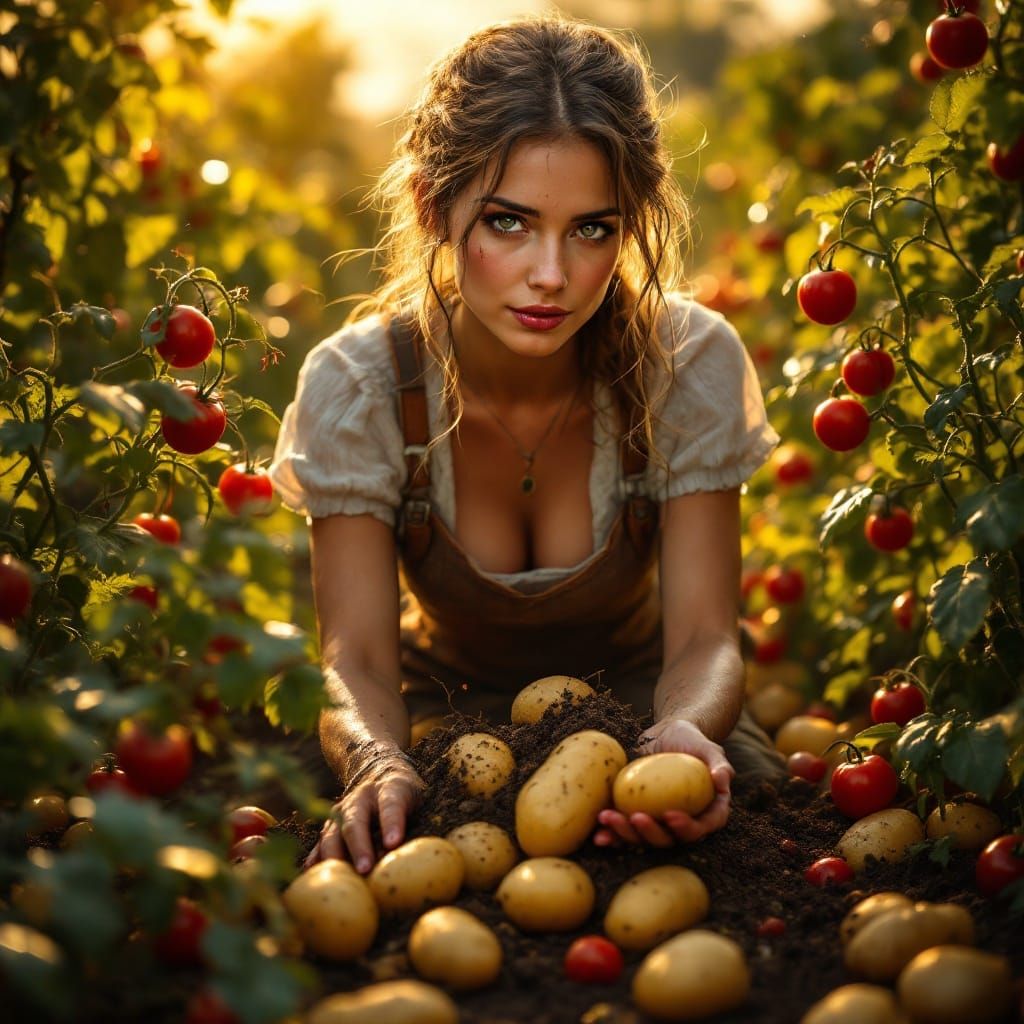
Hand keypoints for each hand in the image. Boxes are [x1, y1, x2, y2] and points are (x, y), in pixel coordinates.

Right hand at [304, 748, 425, 873]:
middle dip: (359, 846)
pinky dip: (316, 859)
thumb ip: (413, 825)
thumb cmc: (405, 793)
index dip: (392, 823)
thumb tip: (404, 860)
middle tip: (365, 869)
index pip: (391, 804)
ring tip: (339, 880)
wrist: (379, 771)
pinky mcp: (331, 825)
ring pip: (333, 833)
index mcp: (389, 788)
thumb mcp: (418, 800)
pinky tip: (312, 875)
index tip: (393, 843)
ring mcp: (342, 810)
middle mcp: (361, 797)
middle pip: (355, 821)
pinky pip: (321, 843)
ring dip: (334, 857)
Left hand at [593, 718, 733, 847]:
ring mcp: (658, 823)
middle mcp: (682, 824)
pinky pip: (624, 830)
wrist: (666, 735)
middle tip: (635, 817)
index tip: (669, 815)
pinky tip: (597, 833)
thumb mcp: (708, 748)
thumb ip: (719, 764)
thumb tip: (722, 781)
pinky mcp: (637, 816)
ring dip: (624, 835)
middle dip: (649, 833)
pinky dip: (611, 834)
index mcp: (706, 814)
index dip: (687, 828)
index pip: (701, 828)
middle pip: (668, 839)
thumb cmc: (692, 741)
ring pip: (643, 839)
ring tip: (607, 820)